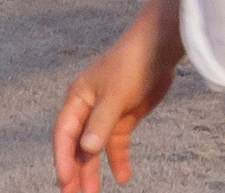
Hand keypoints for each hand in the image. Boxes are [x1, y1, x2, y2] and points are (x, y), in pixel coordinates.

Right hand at [54, 2, 182, 192]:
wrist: (161, 46)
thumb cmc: (132, 63)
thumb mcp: (115, 94)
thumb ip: (101, 123)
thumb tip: (86, 149)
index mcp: (78, 99)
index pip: (64, 134)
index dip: (63, 158)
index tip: (66, 180)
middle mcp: (88, 108)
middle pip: (78, 145)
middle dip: (76, 170)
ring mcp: (107, 114)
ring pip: (96, 148)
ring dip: (94, 170)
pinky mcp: (125, 117)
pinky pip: (117, 144)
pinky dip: (119, 159)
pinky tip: (123, 176)